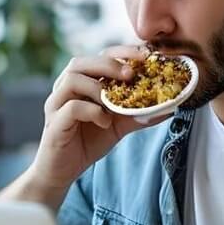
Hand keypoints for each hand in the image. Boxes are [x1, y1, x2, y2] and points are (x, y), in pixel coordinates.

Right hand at [24, 45, 167, 194]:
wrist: (62, 172)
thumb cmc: (87, 143)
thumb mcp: (118, 125)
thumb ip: (139, 114)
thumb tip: (169, 107)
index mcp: (81, 83)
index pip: (99, 56)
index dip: (121, 52)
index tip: (144, 56)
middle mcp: (65, 89)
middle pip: (81, 62)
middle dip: (108, 64)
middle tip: (130, 74)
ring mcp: (56, 105)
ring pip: (72, 80)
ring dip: (97, 87)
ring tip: (114, 103)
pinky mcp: (54, 123)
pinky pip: (72, 107)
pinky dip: (92, 111)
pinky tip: (104, 122)